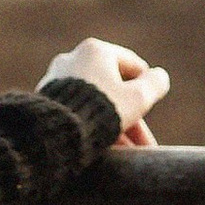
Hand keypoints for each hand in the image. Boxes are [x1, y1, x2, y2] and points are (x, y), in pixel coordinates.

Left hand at [44, 36, 169, 146]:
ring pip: (94, 105)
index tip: (152, 106)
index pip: (131, 65)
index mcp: (96, 50)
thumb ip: (154, 85)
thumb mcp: (138, 98)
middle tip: (144, 144)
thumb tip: (160, 77)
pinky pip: (76, 113)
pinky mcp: (45, 101)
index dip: (146, 87)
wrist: (56, 129)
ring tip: (127, 154)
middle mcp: (72, 59)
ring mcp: (55, 80)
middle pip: (112, 90)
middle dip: (131, 120)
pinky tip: (106, 150)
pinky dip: (92, 127)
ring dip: (114, 128)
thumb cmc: (101, 110)